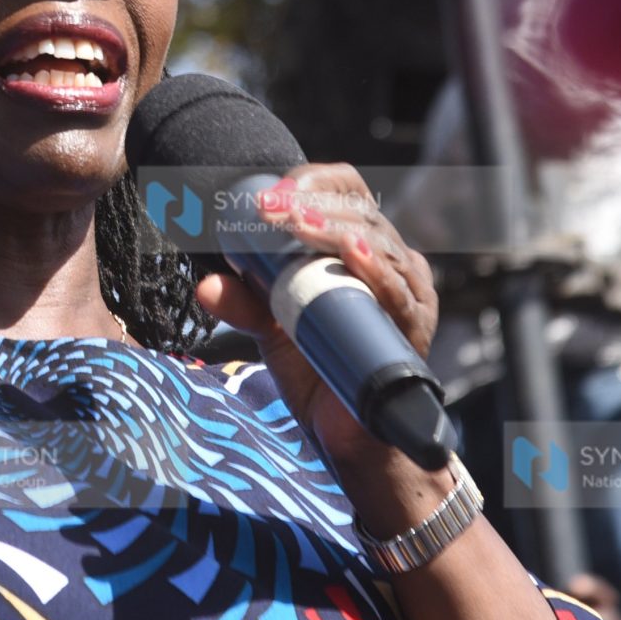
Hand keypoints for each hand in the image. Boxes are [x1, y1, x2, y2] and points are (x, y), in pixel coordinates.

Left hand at [192, 163, 438, 475]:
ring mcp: (409, 294)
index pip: (348, 191)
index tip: (269, 194)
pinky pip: (398, 292)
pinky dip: (375, 270)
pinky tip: (352, 254)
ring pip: (377, 243)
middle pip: (359, 212)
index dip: (313, 181)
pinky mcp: (414, 329)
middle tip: (267, 209)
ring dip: (332, 229)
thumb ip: (243, 302)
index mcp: (362, 248)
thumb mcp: (271, 328)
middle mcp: (393, 262)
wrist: (346, 437)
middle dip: (310, 205)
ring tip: (296, 223)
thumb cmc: (318, 370)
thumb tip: (206, 284)